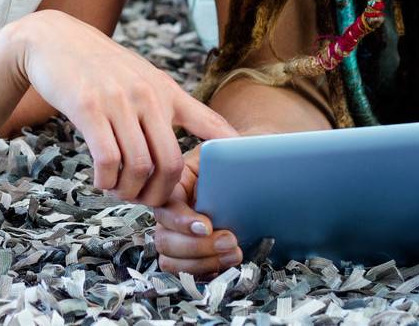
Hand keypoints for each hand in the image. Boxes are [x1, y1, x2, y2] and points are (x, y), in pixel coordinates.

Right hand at [15, 10, 237, 206]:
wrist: (56, 39)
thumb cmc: (102, 67)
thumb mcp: (146, 78)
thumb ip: (173, 107)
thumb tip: (208, 138)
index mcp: (168, 91)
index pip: (211, 126)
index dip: (228, 158)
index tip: (232, 184)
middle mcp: (148, 96)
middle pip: (171, 164)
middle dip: (159, 194)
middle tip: (144, 199)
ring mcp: (119, 101)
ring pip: (139, 167)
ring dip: (129, 191)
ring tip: (119, 189)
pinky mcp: (88, 108)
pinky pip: (107, 159)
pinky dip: (106, 181)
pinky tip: (101, 179)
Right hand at [152, 146, 242, 276]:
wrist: (254, 176)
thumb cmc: (240, 159)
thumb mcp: (230, 146)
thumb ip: (225, 149)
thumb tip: (231, 153)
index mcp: (175, 182)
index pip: (164, 204)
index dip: (182, 220)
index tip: (207, 225)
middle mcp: (171, 210)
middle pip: (164, 237)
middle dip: (197, 246)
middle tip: (230, 240)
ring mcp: (178, 234)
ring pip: (170, 259)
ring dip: (202, 262)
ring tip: (234, 252)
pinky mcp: (190, 254)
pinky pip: (184, 272)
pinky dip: (205, 273)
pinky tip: (227, 263)